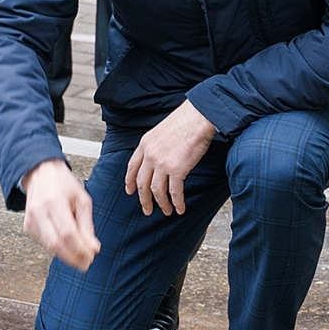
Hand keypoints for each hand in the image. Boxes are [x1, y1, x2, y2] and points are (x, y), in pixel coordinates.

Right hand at [19, 160, 98, 271]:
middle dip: (73, 258)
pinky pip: (45, 243)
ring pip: (49, 246)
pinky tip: (67, 245)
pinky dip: (58, 247)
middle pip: (56, 244)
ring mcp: (31, 220)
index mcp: (54, 201)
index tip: (91, 256)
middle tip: (86, 263)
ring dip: (66, 255)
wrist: (41, 174)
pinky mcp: (28, 226)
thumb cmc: (63, 185)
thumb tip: (93, 248)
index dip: (80, 249)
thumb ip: (87, 225)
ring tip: (80, 257)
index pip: (67, 233)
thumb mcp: (82, 199)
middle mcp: (39, 211)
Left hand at [124, 101, 216, 216]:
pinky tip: (180, 208)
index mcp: (144, 144)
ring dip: (161, 204)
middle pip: (142, 183)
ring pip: (157, 190)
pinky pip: (175, 192)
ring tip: (166, 211)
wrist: (198, 117)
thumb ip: (155, 146)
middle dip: (144, 199)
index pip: (132, 167)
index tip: (130, 191)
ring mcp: (162, 163)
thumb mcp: (161, 131)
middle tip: (147, 210)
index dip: (130, 181)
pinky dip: (177, 202)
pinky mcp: (177, 170)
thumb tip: (158, 159)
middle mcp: (150, 155)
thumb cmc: (185, 121)